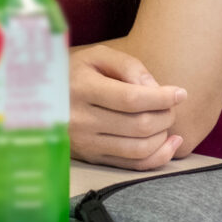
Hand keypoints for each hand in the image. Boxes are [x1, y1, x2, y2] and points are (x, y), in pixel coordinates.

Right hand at [68, 42, 188, 170]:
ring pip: (138, 148)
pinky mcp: (91, 158)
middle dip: (166, 115)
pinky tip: (170, 143)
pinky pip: (132, 165)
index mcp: (82, 88)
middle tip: (171, 104)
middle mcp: (80, 119)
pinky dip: (158, 157)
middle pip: (138, 125)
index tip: (181, 93)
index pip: (131, 99)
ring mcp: (84, 143)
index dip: (162, 98)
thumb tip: (155, 89)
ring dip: (163, 136)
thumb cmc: (77, 71)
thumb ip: (128, 66)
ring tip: (167, 120)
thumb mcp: (97, 56)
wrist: (41, 96)